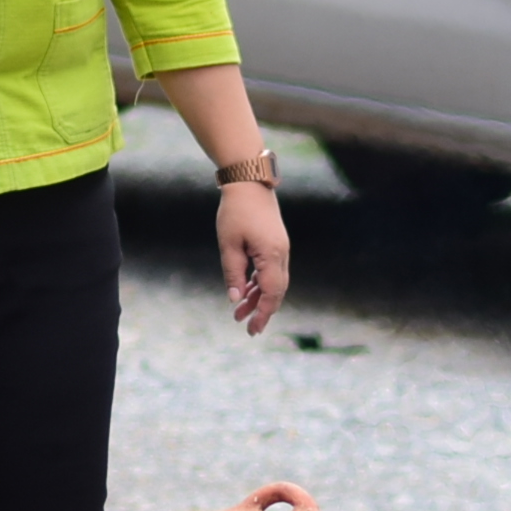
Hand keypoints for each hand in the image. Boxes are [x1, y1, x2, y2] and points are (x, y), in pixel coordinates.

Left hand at [216, 181, 290, 334]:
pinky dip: (259, 283)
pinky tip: (245, 291)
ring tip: (240, 312)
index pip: (272, 293)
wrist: (249, 182)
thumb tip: (235, 299)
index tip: (252, 328)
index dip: (263, 313)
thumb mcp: (229, 245)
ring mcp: (281, 249)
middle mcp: (282, 254)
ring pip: (274, 282)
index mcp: (272, 255)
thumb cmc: (236, 211)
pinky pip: (271, 271)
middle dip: (262, 310)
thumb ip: (233, 273)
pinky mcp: (276, 244)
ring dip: (258, 297)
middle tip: (247, 328)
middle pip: (276, 291)